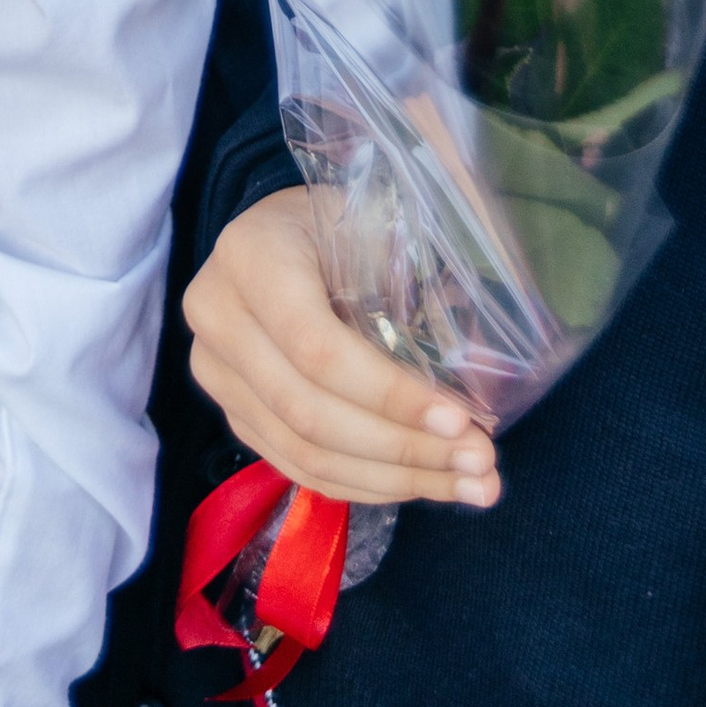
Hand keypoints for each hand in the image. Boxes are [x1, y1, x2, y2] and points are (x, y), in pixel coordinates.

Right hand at [186, 188, 500, 511]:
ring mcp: (216, 371)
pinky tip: (425, 483)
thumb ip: (421, 276)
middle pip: (309, 412)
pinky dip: (367, 485)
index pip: (316, 348)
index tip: (459, 419)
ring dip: (396, 479)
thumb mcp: (377, 223)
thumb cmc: (342, 222)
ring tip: (471, 484)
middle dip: (403, 448)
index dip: (389, 394)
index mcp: (250, 254)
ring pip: (306, 452)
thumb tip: (489, 360)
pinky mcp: (233, 412)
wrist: (284, 234)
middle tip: (480, 463)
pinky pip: (299, 466)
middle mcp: (217, 314)